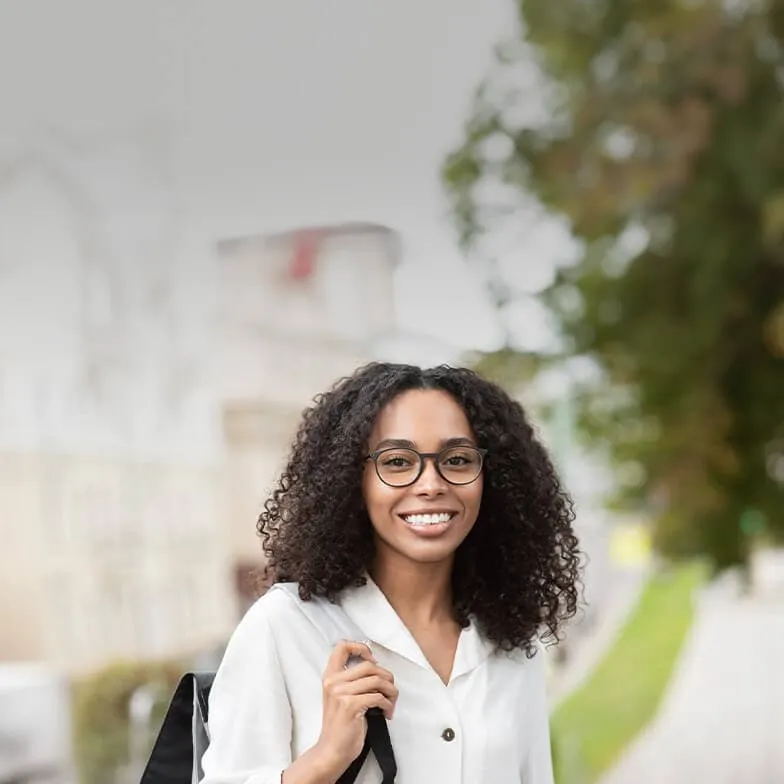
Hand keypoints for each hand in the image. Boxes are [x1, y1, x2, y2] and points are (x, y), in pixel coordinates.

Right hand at [312, 640, 397, 776]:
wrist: (331, 751)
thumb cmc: (340, 726)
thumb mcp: (339, 697)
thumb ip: (351, 680)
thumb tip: (377, 669)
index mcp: (330, 677)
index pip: (342, 647)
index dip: (360, 647)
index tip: (372, 659)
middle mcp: (334, 682)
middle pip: (369, 665)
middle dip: (386, 677)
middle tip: (390, 690)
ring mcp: (341, 693)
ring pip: (377, 680)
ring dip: (391, 692)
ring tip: (391, 702)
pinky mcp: (350, 706)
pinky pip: (378, 697)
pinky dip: (388, 704)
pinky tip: (387, 712)